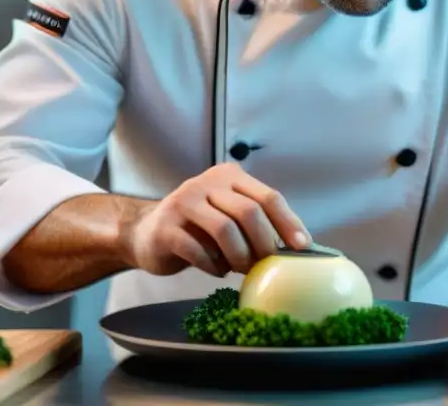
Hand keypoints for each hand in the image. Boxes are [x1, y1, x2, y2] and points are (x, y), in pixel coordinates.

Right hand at [122, 162, 311, 277]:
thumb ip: (255, 221)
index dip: (288, 222)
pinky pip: (198, 251)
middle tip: (267, 264)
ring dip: (240, 256)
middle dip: (264, 243)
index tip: (302, 246)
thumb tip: (296, 247)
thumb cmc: (198, 228)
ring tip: (242, 269)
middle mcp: (206, 183)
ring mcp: (183, 203)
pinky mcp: (165, 229)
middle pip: (249, 212)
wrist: (145, 233)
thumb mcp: (227, 214)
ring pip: (224, 230)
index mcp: (229, 176)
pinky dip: (214, 266)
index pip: (268, 196)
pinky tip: (217, 271)